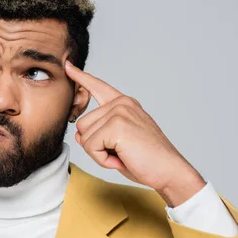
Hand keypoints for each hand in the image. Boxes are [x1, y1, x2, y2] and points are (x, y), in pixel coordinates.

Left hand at [64, 61, 205, 206]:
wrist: (169, 172)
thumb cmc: (146, 160)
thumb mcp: (118, 143)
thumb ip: (98, 133)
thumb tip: (78, 135)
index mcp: (124, 104)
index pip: (98, 87)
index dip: (81, 77)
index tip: (68, 65)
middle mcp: (121, 104)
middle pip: (82, 124)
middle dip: (95, 145)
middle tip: (120, 152)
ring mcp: (119, 112)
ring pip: (84, 136)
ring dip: (99, 153)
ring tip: (122, 155)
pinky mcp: (117, 126)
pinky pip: (91, 147)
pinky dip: (102, 160)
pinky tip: (121, 159)